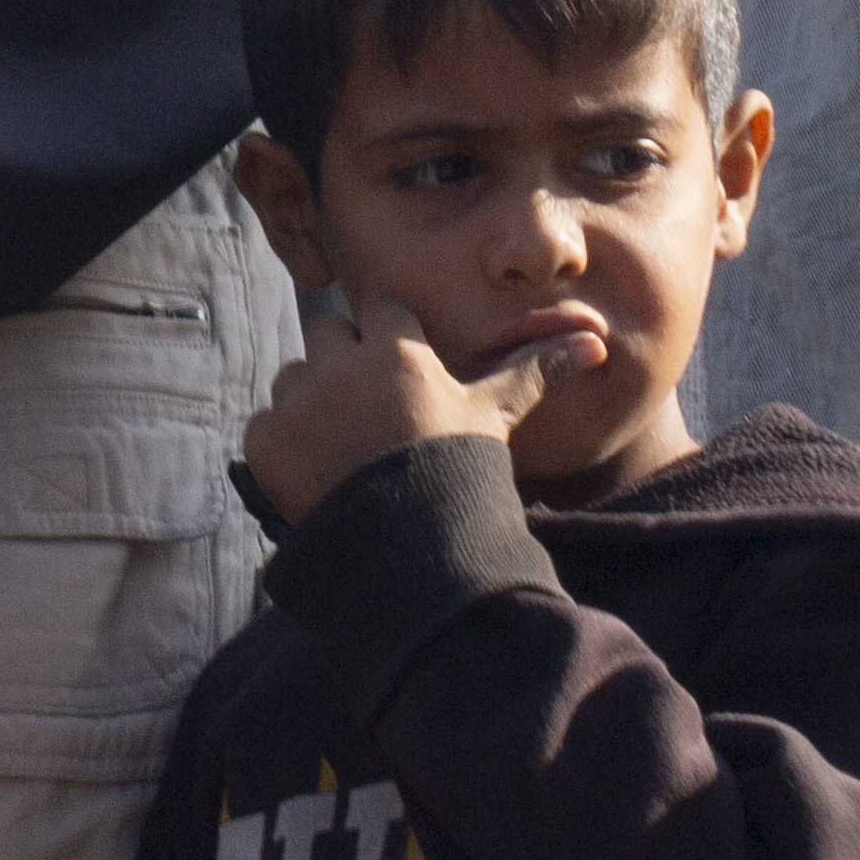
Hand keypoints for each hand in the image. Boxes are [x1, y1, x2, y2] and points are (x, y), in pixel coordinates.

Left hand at [241, 289, 588, 526]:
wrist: (415, 551)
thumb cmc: (461, 472)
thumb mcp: (495, 416)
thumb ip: (534, 371)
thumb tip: (594, 342)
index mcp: (394, 348)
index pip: (380, 308)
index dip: (392, 340)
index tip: (404, 376)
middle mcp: (337, 364)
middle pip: (329, 334)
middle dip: (346, 365)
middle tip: (374, 415)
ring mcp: (296, 403)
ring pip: (293, 379)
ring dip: (311, 404)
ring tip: (349, 449)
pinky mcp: (265, 443)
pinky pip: (264, 426)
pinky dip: (283, 447)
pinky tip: (321, 475)